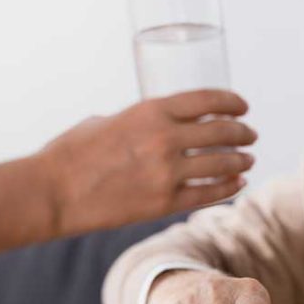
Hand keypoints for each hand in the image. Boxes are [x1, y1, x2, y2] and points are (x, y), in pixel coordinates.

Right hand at [38, 89, 256, 236]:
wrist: (53, 192)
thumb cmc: (71, 153)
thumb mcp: (107, 120)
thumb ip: (138, 121)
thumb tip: (156, 126)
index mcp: (150, 111)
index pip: (207, 100)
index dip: (232, 102)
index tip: (244, 107)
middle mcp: (165, 138)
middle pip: (222, 131)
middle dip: (242, 132)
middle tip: (250, 135)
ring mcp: (167, 172)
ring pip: (222, 163)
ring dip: (241, 160)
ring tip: (248, 160)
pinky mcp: (164, 203)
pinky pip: (208, 194)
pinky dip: (228, 187)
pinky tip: (238, 183)